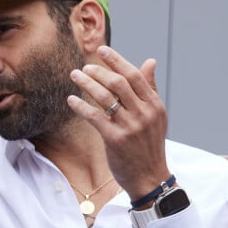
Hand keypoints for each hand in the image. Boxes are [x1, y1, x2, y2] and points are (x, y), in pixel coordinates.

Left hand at [67, 45, 171, 200]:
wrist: (149, 177)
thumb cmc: (149, 144)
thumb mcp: (156, 115)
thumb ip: (150, 88)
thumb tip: (150, 61)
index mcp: (154, 104)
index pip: (134, 75)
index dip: (116, 60)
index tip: (102, 50)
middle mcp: (144, 113)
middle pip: (118, 83)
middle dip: (99, 71)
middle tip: (84, 67)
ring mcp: (130, 126)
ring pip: (105, 97)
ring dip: (87, 83)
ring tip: (75, 76)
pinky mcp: (115, 139)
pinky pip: (94, 117)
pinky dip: (81, 106)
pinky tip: (70, 100)